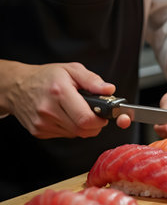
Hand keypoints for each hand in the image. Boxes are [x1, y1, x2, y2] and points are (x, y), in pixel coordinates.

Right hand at [2, 61, 125, 138]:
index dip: (100, 119)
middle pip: (82, 130)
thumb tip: (109, 89)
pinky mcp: (39, 132)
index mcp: (59, 93)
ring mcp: (42, 124)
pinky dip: (71, 128)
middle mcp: (49, 110)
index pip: (85, 119)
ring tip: (77, 110)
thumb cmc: (46, 77)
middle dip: (94, 124)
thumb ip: (92, 80)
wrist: (18, 86)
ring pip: (75, 134)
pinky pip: (65, 135)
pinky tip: (66, 115)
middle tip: (94, 112)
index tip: (103, 114)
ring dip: (82, 126)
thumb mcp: (72, 70)